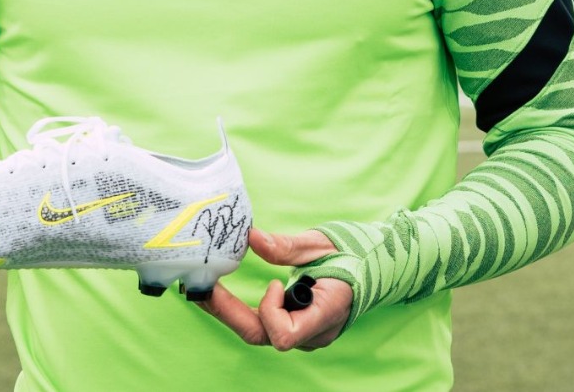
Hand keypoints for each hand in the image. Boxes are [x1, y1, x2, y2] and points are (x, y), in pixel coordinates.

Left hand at [196, 227, 352, 351]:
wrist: (374, 268)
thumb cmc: (352, 255)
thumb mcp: (321, 245)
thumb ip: (287, 246)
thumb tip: (251, 237)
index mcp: (327, 312)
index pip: (287, 335)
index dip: (271, 312)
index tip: (273, 282)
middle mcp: (314, 332)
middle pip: (264, 336)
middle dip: (228, 313)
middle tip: (199, 289)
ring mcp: (305, 333)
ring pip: (261, 332)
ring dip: (231, 311)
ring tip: (204, 288)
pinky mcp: (296, 327)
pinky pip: (265, 325)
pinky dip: (242, 309)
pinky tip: (222, 291)